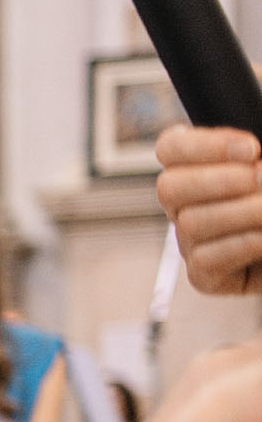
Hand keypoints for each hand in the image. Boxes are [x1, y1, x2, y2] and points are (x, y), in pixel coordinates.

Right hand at [155, 125, 261, 294]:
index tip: (251, 149)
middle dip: (218, 181)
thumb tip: (253, 169)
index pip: (171, 148)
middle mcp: (184, 206)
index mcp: (195, 170)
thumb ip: (255, 162)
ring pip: (190, 223)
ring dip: (241, 213)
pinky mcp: (204, 275)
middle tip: (261, 179)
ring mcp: (190, 242)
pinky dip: (242, 244)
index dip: (205, 146)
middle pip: (169, 187)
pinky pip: (204, 260)